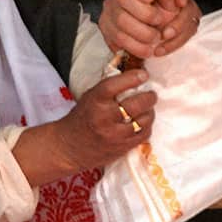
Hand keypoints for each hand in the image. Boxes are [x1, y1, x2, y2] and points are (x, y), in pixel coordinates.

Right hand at [12, 69, 155, 185]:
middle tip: (151, 94)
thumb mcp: (90, 97)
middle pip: (136, 104)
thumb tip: (133, 74)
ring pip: (144, 120)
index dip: (133, 78)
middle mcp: (105, 117)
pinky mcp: (122, 147)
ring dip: (150, 112)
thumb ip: (108, 87)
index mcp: (95, 100)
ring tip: (148, 108)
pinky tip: (143, 122)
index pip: (115, 85)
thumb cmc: (82, 117)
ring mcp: (114, 134)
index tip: (144, 75)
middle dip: (149, 97)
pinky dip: (147, 126)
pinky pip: (144, 134)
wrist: (70, 147)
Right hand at [99, 0, 200, 57]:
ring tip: (156, 38)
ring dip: (141, 33)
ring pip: (119, 20)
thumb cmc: (169, 6)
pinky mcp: (107, 27)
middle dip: (144, 14)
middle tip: (160, 22)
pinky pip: (115, 38)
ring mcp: (110, 8)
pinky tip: (146, 49)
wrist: (164, 24)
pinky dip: (134, 46)